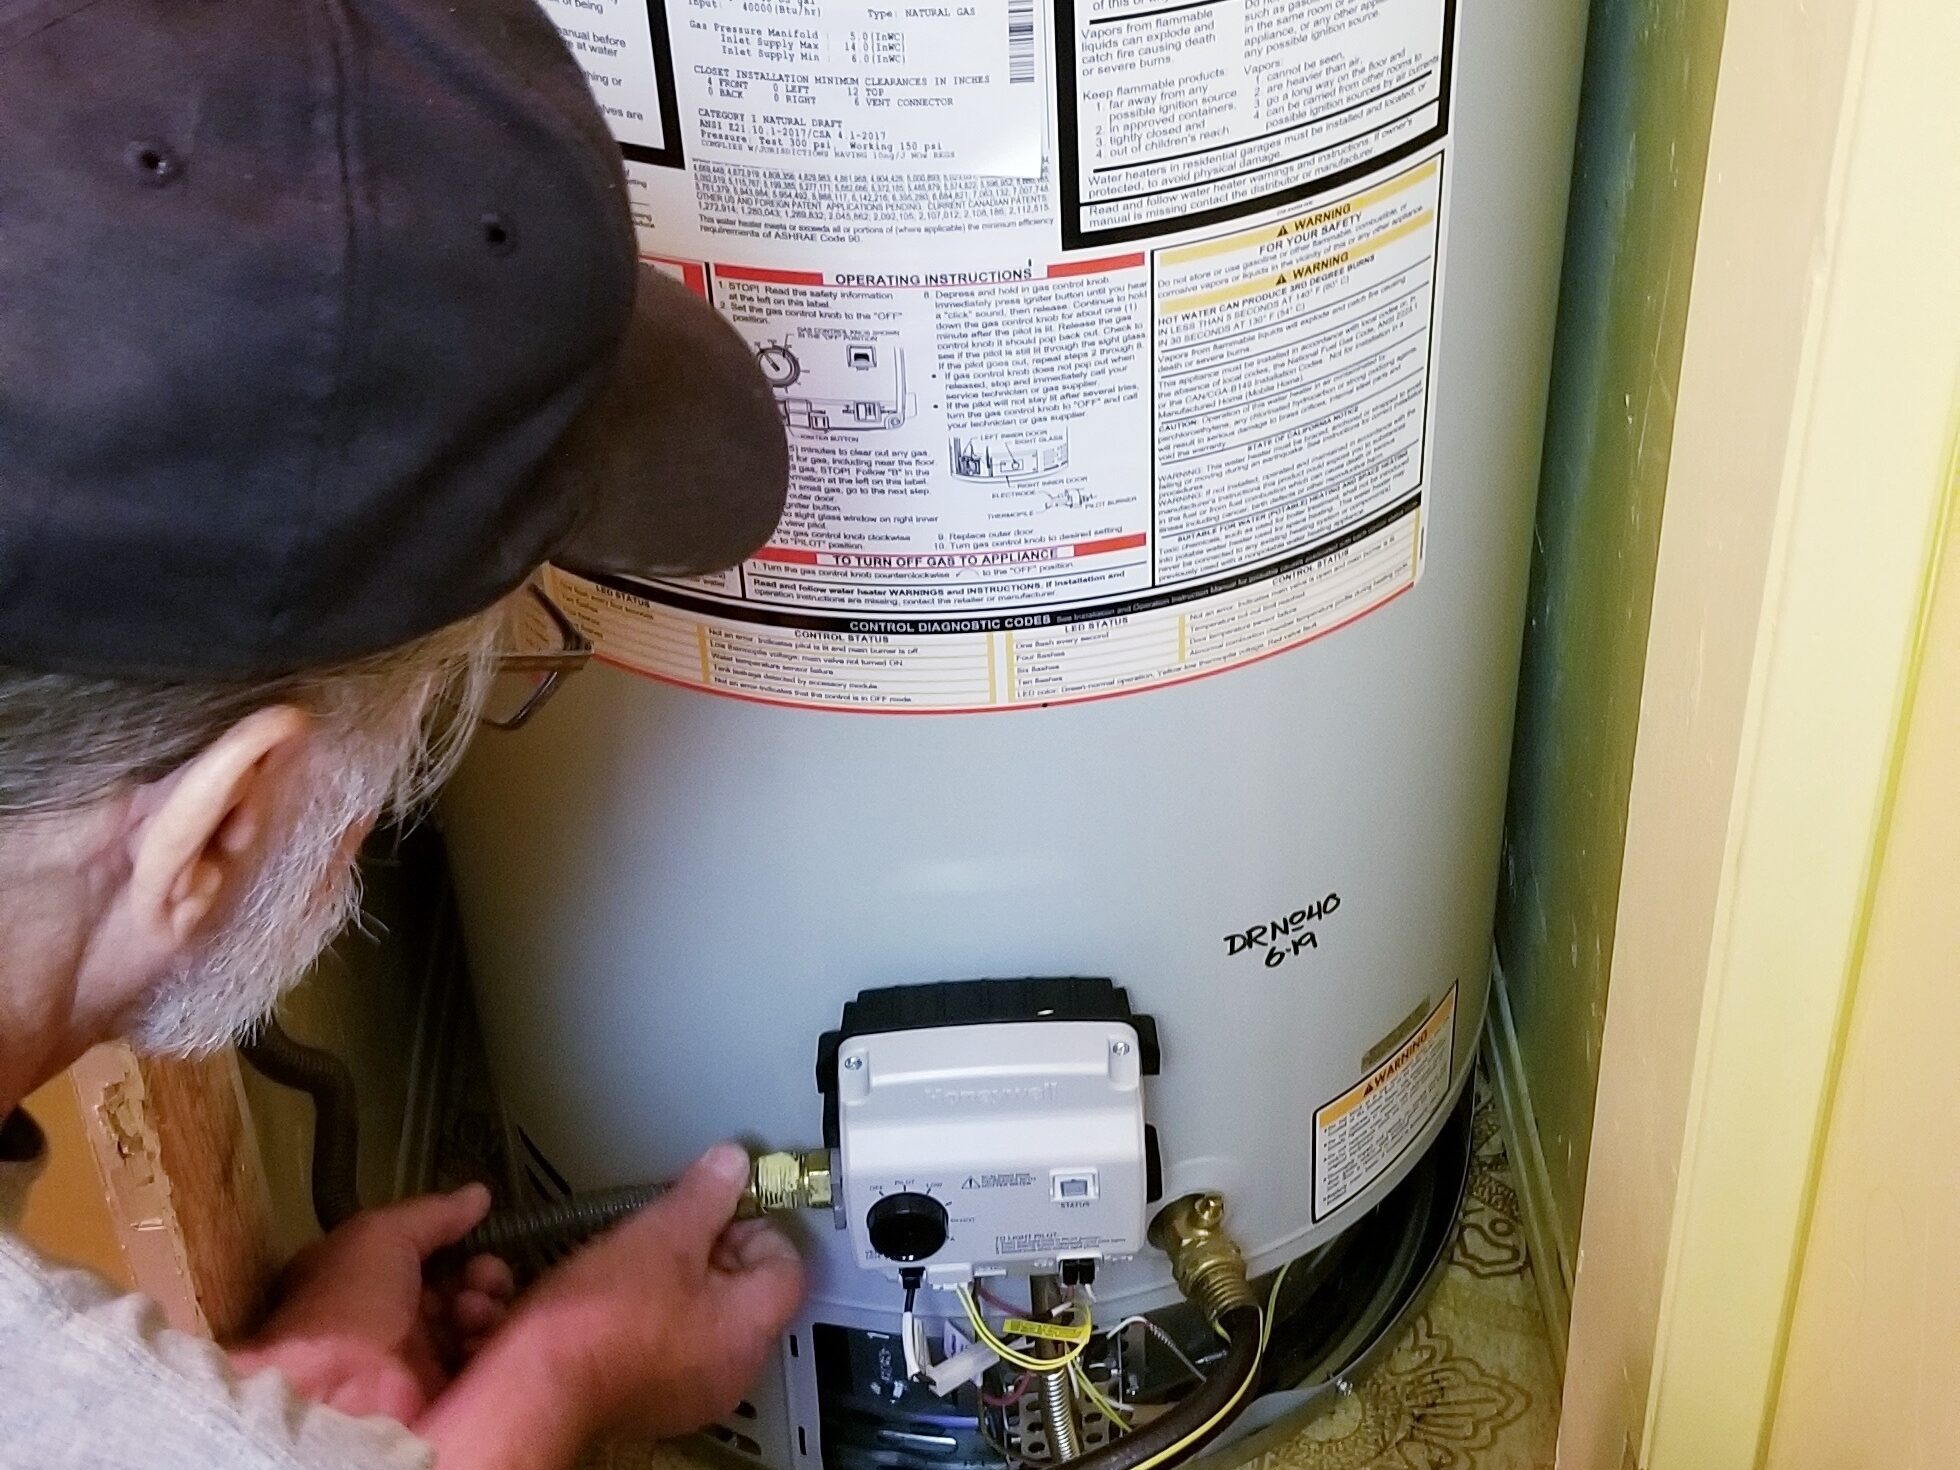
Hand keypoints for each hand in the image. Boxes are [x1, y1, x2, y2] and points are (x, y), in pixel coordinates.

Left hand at [232, 1186, 515, 1423]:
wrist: (342, 1389)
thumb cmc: (348, 1300)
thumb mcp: (380, 1234)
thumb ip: (432, 1213)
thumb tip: (478, 1195)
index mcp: (365, 1280)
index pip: (425, 1254)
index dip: (454, 1242)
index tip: (474, 1233)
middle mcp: (391, 1319)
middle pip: (457, 1285)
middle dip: (480, 1274)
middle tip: (480, 1277)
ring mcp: (417, 1357)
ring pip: (474, 1319)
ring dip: (485, 1305)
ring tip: (471, 1309)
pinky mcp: (441, 1389)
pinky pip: (481, 1356)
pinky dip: (489, 1340)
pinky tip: (478, 1334)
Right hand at [418, 1144, 805, 1465]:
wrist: (527, 1387)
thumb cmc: (596, 1323)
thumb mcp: (661, 1233)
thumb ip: (706, 1194)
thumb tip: (732, 1165)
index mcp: (747, 1331)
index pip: (786, 1264)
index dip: (754, 1222)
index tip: (720, 1202)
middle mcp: (729, 1370)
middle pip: (743, 1290)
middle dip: (708, 1248)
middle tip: (671, 1225)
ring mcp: (688, 1391)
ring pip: (699, 1315)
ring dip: (671, 1279)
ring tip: (634, 1257)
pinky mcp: (646, 1398)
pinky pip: (664, 1343)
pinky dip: (644, 1314)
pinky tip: (608, 1295)